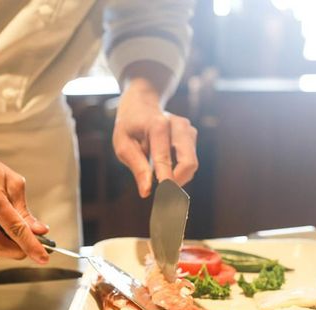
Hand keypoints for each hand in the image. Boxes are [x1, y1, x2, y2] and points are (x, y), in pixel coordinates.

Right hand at [0, 146, 49, 263]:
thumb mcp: (11, 182)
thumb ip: (24, 211)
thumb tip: (38, 231)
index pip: (16, 230)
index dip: (32, 246)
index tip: (42, 257)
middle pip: (2, 247)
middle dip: (20, 251)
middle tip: (28, 245)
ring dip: (3, 248)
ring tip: (3, 228)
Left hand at [112, 79, 198, 197]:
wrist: (142, 103)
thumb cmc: (129, 126)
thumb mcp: (123, 144)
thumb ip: (137, 167)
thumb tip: (146, 191)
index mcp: (158, 126)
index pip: (165, 159)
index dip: (166, 182)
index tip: (165, 200)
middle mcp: (178, 125)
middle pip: (189, 163)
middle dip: (178, 183)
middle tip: (162, 195)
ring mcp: (188, 129)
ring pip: (191, 164)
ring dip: (178, 177)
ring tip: (159, 177)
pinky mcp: (192, 135)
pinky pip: (189, 160)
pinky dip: (179, 170)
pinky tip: (165, 167)